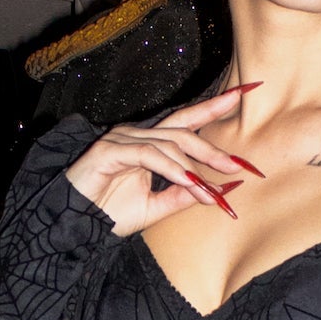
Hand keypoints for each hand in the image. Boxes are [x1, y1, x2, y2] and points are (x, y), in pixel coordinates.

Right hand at [64, 85, 257, 236]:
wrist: (75, 226)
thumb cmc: (109, 214)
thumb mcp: (157, 206)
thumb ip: (186, 195)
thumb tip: (224, 188)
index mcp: (149, 143)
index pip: (187, 120)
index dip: (215, 105)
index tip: (245, 93)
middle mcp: (136, 135)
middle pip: (183, 131)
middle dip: (213, 148)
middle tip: (239, 165)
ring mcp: (122, 139)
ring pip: (169, 145)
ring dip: (194, 170)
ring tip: (212, 192)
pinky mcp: (109, 150)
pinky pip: (149, 155)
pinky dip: (172, 169)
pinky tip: (188, 183)